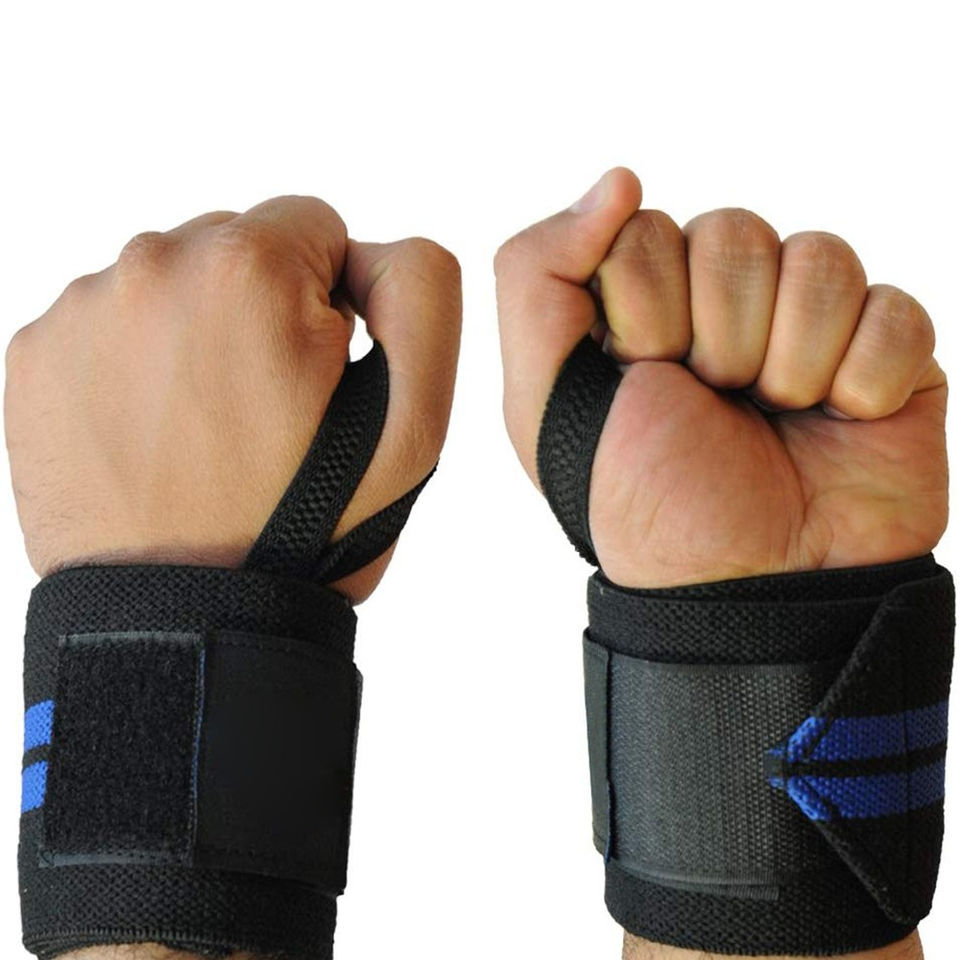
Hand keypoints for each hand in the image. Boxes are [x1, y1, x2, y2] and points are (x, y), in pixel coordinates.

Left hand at [4, 197, 460, 599]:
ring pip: (170, 283)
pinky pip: (109, 324)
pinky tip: (156, 435)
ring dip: (197, 335)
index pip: (315, 225)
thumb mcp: (414, 421)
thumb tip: (368, 250)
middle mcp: (149, 268)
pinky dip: (138, 364)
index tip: (314, 379)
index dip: (333, 304)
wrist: (190, 622)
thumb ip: (422, 292)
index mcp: (247, 270)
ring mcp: (80, 312)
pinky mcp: (35, 356)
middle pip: (236, 247)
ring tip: (208, 429)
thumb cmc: (305, 529)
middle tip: (264, 412)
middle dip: (261, 310)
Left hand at [495, 168, 946, 588]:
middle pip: (734, 232)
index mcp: (645, 303)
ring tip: (776, 417)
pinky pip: (893, 311)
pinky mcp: (887, 354)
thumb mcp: (540, 396)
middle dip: (718, 337)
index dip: (647, 311)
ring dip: (789, 360)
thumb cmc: (643, 500)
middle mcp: (726, 303)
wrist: (748, 587)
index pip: (646, 228)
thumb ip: (535, 275)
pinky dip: (863, 379)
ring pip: (819, 259)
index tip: (647, 380)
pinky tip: (837, 422)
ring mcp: (810, 325)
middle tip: (715, 404)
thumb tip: (618, 177)